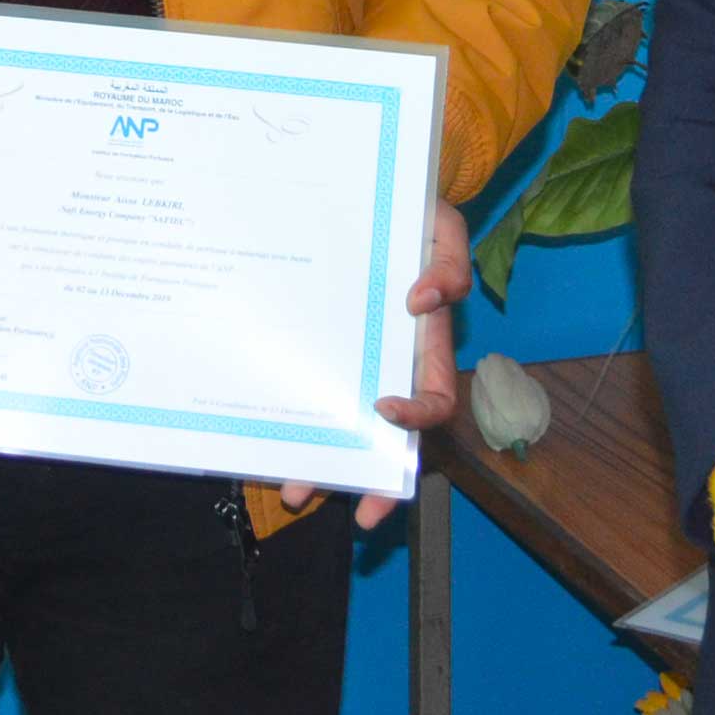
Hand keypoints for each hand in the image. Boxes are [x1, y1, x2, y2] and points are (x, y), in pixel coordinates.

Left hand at [282, 197, 471, 531]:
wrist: (370, 201)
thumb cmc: (415, 217)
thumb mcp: (444, 229)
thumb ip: (450, 264)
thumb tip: (423, 300)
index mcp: (423, 345)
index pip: (434, 399)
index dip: (417, 416)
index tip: (384, 413)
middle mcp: (388, 365)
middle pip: (387, 436)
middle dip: (373, 475)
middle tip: (354, 512)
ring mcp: (351, 363)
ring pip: (342, 426)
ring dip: (325, 463)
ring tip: (293, 491)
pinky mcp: (316, 351)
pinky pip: (306, 393)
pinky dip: (292, 421)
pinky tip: (265, 440)